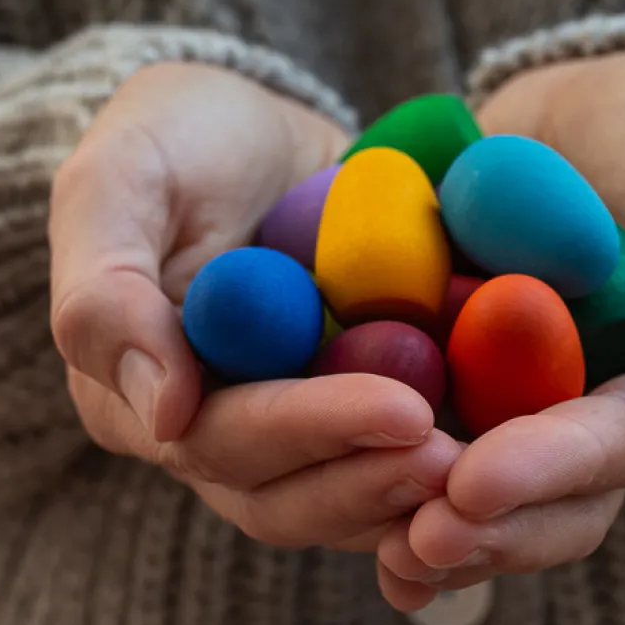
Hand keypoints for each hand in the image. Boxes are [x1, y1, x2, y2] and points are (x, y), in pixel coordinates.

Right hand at [50, 62, 457, 551]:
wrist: (250, 128)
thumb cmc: (175, 139)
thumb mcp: (118, 181)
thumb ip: (108, 292)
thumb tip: (164, 415)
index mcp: (141, 395)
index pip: (225, 441)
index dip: (314, 431)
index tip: (403, 409)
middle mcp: (212, 431)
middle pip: (290, 494)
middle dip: (377, 479)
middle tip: (466, 457)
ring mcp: (288, 426)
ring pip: (347, 495)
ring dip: (418, 490)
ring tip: (501, 463)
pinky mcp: (351, 408)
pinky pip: (396, 453)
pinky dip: (450, 452)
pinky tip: (516, 438)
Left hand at [377, 50, 624, 609]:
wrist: (599, 87)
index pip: (614, 451)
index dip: (549, 475)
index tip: (474, 485)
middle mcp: (582, 410)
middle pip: (538, 496)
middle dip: (478, 524)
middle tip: (408, 541)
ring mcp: (506, 388)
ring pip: (465, 476)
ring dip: (415, 515)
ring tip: (367, 543)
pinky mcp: (439, 351)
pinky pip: (399, 408)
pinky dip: (362, 449)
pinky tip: (312, 477)